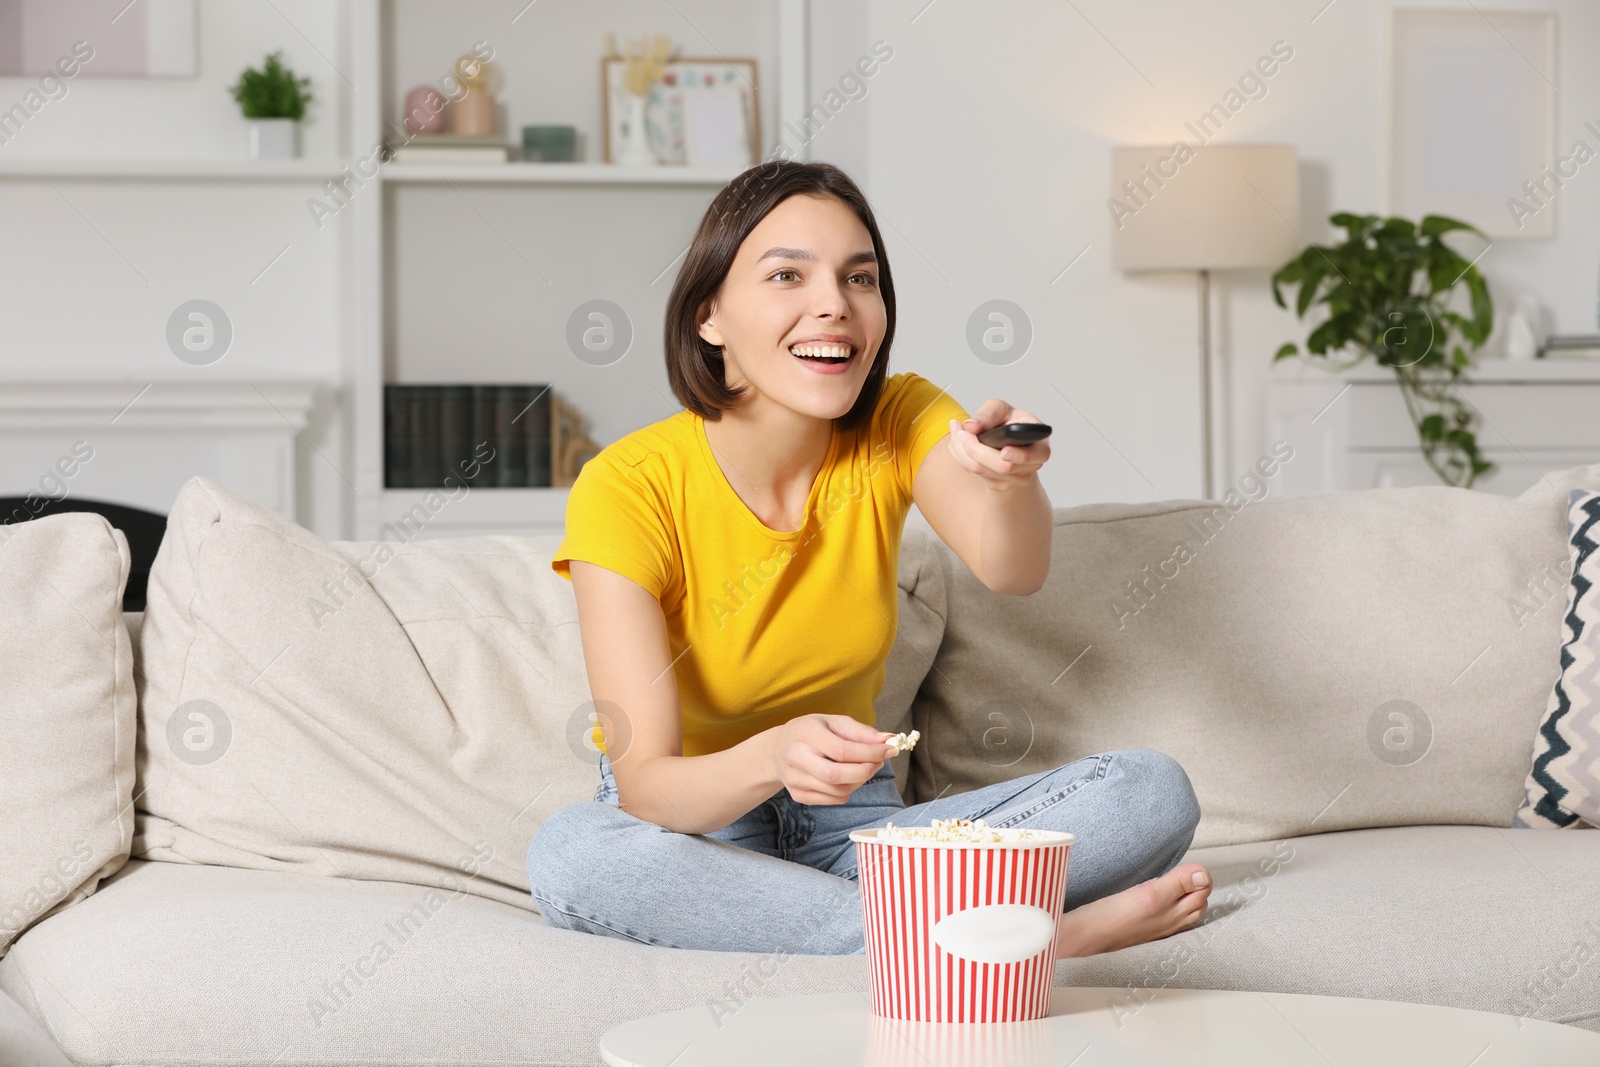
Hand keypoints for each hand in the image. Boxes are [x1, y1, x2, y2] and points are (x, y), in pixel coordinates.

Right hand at [768, 714, 893, 805]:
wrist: (778, 749)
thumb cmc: (812, 732)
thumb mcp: (833, 722)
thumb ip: (860, 731)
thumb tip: (888, 740)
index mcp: (805, 733)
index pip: (842, 750)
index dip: (870, 752)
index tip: (890, 750)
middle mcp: (796, 757)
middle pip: (837, 775)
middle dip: (866, 771)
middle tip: (879, 762)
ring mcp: (795, 779)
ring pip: (838, 791)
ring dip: (859, 782)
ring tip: (862, 767)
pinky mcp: (797, 795)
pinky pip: (833, 800)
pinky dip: (848, 791)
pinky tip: (847, 778)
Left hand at [947, 399, 1049, 491]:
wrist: (1003, 441)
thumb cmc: (1007, 421)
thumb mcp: (1000, 409)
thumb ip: (988, 414)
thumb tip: (971, 426)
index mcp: (1040, 445)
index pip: (1036, 455)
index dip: (1020, 455)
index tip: (1004, 451)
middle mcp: (1032, 465)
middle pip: (1003, 467)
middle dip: (976, 448)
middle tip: (961, 430)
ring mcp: (1016, 479)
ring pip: (983, 471)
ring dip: (962, 451)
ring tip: (956, 431)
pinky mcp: (999, 485)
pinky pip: (974, 474)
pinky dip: (961, 458)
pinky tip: (958, 444)